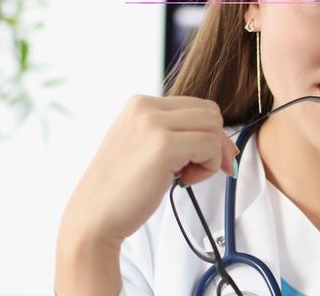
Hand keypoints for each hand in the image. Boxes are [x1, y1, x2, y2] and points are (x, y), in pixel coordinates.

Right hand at [60, 95, 238, 244]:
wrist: (94, 215)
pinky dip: (208, 168)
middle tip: (198, 170)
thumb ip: (175, 134)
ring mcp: (153, 124)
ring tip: (186, 176)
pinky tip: (184, 181)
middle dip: (215, 144)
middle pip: (210, 113)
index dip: (210, 134)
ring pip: (214, 128)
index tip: (206, 159)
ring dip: (210, 157)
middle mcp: (145, 107)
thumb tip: (225, 142)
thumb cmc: (121, 188)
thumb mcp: (145, 146)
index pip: (198, 106)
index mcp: (140, 104)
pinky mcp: (163, 146)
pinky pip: (210, 147)